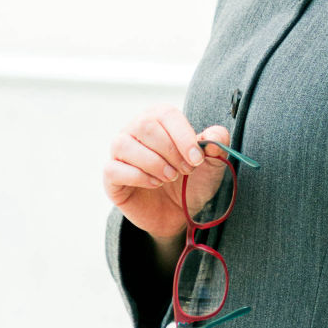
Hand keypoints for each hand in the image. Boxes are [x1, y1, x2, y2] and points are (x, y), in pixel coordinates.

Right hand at [103, 105, 230, 240]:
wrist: (177, 212)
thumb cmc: (191, 182)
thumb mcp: (211, 165)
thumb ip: (217, 145)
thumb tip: (216, 134)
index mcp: (159, 119)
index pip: (165, 114)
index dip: (183, 137)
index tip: (197, 160)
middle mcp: (135, 130)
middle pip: (145, 126)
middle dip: (170, 151)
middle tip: (185, 170)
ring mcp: (119, 152)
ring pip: (124, 145)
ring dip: (154, 163)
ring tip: (170, 177)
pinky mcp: (111, 176)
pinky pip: (114, 169)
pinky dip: (138, 177)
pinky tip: (155, 184)